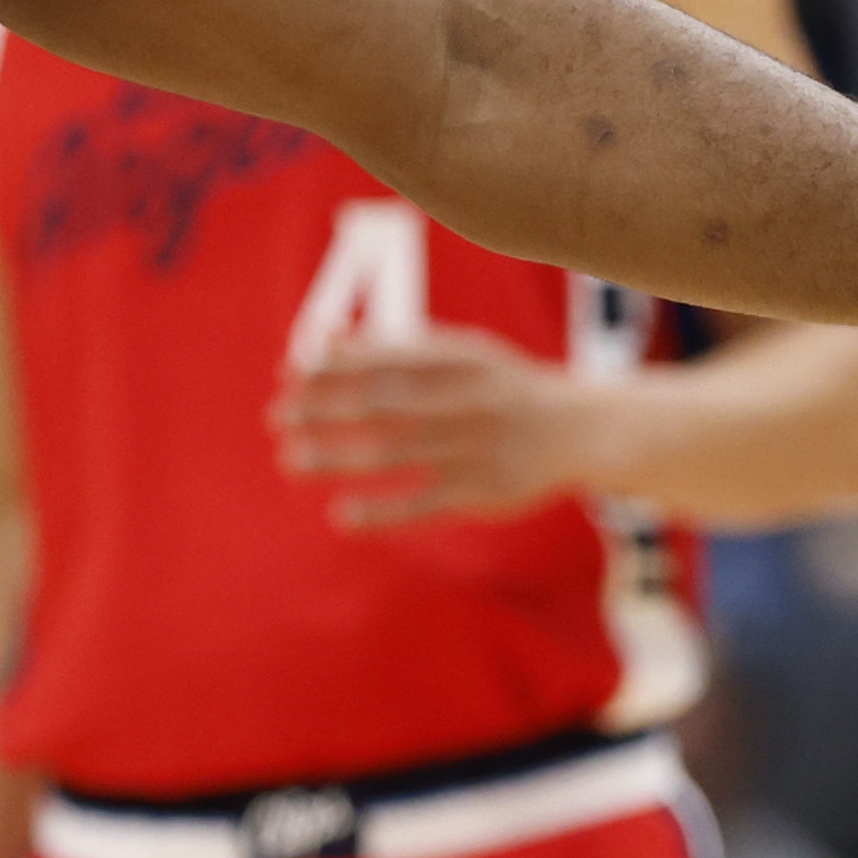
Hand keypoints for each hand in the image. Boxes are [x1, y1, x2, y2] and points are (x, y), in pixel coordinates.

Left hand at [271, 328, 603, 526]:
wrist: (581, 430)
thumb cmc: (500, 386)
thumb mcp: (459, 353)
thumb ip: (393, 347)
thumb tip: (324, 340)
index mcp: (458, 360)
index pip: (382, 361)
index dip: (333, 368)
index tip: (289, 374)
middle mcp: (465, 402)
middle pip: (381, 406)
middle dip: (324, 410)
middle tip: (276, 417)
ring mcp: (474, 449)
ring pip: (394, 455)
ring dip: (337, 458)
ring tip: (290, 461)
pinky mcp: (482, 493)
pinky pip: (424, 505)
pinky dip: (383, 512)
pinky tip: (341, 517)